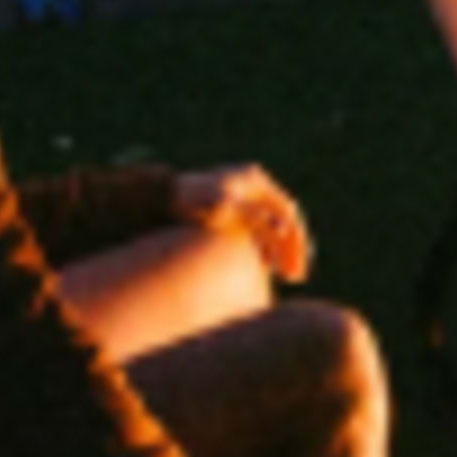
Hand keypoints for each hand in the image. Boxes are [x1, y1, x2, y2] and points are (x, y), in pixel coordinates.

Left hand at [177, 163, 310, 283]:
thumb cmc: (191, 202)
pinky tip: (261, 263)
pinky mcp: (230, 206)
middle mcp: (253, 184)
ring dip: (278, 248)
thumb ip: (256, 218)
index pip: (287, 213)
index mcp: (256, 180)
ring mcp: (242, 194)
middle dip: (290, 248)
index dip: (295, 242)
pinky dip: (263, 245)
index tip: (297, 268)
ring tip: (281, 273)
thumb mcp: (225, 210)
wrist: (159, 198)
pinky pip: (256, 227)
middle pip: (282, 219)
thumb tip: (285, 228)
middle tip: (295, 277)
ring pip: (270, 224)